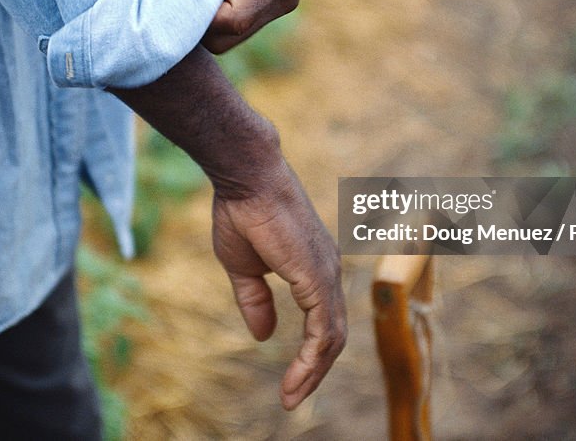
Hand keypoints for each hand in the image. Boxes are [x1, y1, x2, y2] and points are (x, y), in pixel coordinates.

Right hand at [109, 47, 345, 408]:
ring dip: (313, 373)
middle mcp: (328, 272)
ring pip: (332, 338)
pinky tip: (296, 378)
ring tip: (291, 398)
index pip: (323, 322)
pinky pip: (323, 330)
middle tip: (292, 399)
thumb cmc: (242, 210)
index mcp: (314, 268)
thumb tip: (264, 335)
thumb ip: (256, 300)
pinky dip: (312, 359)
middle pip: (333, 336)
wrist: (245, 176)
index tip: (290, 383)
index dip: (309, 355)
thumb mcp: (244, 266)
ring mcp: (326, 274)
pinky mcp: (317, 276)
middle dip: (314, 372)